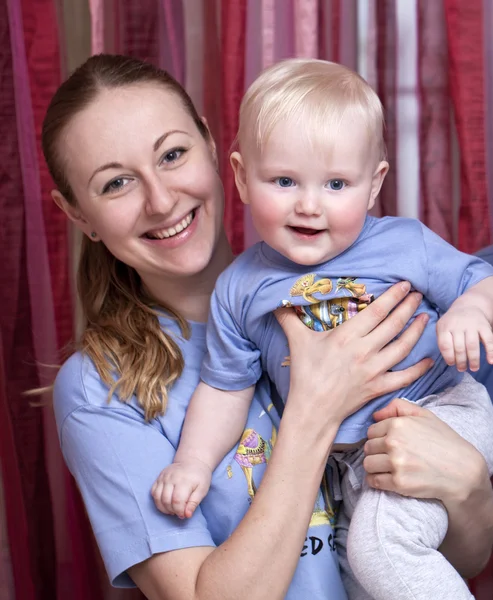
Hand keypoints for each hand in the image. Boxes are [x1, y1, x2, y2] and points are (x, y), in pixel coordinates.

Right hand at [151, 458, 211, 518]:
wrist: (192, 461)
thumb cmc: (199, 477)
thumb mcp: (202, 489)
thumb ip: (194, 502)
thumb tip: (187, 515)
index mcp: (184, 480)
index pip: (177, 501)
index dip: (179, 511)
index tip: (184, 515)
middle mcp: (171, 477)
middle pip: (166, 500)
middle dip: (172, 510)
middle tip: (179, 512)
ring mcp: (163, 477)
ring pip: (157, 497)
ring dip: (164, 508)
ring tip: (172, 509)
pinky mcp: (159, 477)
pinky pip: (153, 492)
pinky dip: (158, 501)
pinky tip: (166, 504)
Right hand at [275, 282, 432, 427]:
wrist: (313, 410)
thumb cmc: (305, 374)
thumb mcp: (297, 342)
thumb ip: (289, 319)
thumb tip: (276, 301)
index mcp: (346, 336)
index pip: (376, 311)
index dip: (393, 296)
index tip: (404, 285)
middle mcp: (364, 351)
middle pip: (393, 325)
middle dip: (408, 307)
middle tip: (418, 294)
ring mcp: (375, 370)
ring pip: (403, 347)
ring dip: (416, 331)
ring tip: (424, 317)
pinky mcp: (379, 387)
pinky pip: (405, 376)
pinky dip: (419, 368)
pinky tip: (429, 358)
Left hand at [363, 398, 486, 503]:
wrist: (463, 471)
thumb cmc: (445, 442)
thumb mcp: (425, 415)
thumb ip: (398, 407)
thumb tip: (375, 415)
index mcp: (398, 424)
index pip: (371, 431)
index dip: (378, 437)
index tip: (387, 443)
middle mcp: (394, 442)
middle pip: (368, 447)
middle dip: (375, 451)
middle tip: (388, 456)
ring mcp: (396, 463)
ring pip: (367, 464)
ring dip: (374, 466)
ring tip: (385, 467)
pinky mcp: (399, 483)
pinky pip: (373, 481)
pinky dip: (376, 480)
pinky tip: (385, 478)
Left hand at [437, 305, 492, 371]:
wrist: (468, 305)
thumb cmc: (452, 322)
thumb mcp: (442, 327)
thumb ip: (443, 341)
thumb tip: (449, 360)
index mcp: (445, 327)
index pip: (445, 345)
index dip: (448, 357)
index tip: (452, 364)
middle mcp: (458, 325)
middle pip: (459, 347)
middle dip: (461, 361)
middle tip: (462, 369)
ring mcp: (471, 325)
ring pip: (472, 345)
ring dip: (474, 360)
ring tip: (474, 368)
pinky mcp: (484, 326)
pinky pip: (488, 340)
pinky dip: (490, 352)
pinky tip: (490, 361)